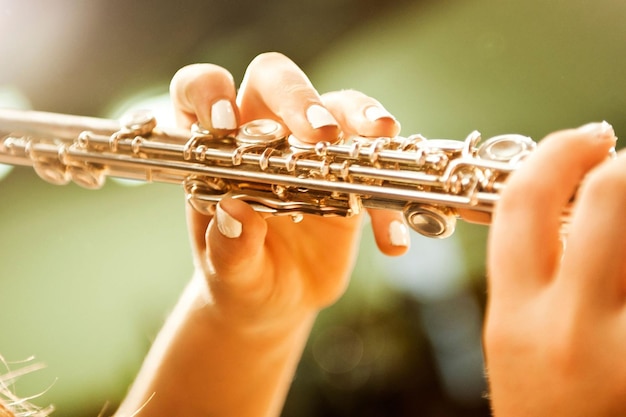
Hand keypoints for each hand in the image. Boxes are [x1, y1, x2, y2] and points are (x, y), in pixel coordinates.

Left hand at [170, 52, 406, 330]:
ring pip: (337, 105)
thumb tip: (234, 213)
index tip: (226, 124)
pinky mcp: (349, 173)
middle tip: (321, 133)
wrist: (276, 299)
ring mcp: (310, 149)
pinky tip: (390, 240)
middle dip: (298, 97)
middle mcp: (262, 134)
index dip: (210, 92)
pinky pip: (377, 166)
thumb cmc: (242, 279)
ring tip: (380, 137)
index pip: (201, 88)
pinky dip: (386, 201)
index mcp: (215, 147)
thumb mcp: (230, 274)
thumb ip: (228, 249)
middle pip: (275, 79)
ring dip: (361, 116)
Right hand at [483, 121, 624, 415]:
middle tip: (623, 166)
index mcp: (516, 318)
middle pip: (609, 195)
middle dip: (623, 166)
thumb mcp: (517, 337)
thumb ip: (537, 271)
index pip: (522, 203)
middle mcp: (572, 328)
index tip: (582, 139)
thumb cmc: (546, 408)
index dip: (553, 153)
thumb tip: (575, 199)